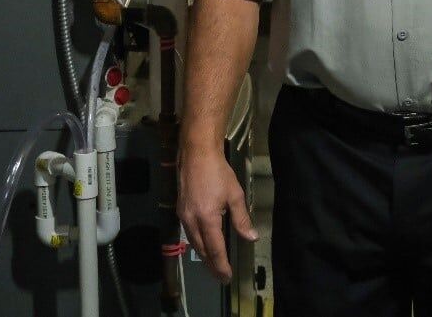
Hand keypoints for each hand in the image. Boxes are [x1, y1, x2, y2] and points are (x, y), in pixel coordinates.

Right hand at [177, 146, 256, 281]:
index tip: (227, 277)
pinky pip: (189, 233)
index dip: (221, 265)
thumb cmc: (218, 173)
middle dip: (211, 264)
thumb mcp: (234, 194)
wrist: (196, 155)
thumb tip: (251, 237)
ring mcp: (183, 216)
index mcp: (207, 219)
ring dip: (203, 255)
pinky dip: (198, 242)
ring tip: (214, 264)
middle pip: (201, 250)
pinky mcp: (180, 210)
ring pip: (194, 242)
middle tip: (221, 275)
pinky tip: (204, 243)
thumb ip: (242, 218)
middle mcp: (192, 221)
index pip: (215, 249)